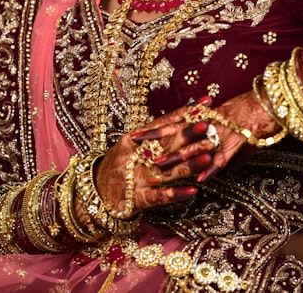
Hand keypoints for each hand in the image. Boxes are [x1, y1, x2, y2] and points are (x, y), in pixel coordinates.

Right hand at [92, 100, 211, 216]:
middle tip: (208, 126)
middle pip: (165, 144)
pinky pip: (160, 196)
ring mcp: (136, 178)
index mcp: (133, 140)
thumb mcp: (127, 146)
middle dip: (188, 135)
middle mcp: (135, 157)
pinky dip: (176, 194)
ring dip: (188, 163)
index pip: (162, 124)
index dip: (184, 113)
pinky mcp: (138, 199)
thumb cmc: (116, 167)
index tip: (204, 104)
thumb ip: (149, 135)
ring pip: (167, 169)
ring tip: (208, 156)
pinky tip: (193, 191)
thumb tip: (178, 119)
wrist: (94, 194)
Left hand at [133, 91, 281, 184]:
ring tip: (159, 169)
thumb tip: (194, 138)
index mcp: (201, 116)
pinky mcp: (236, 144)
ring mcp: (220, 134)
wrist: (267, 103)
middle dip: (156, 144)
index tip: (133, 134)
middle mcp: (207, 124)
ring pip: (194, 147)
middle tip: (135, 151)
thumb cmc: (245, 109)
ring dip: (176, 159)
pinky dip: (211, 169)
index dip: (153, 129)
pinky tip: (201, 179)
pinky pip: (222, 160)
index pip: (172, 122)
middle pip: (177, 134)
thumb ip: (207, 128)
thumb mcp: (221, 118)